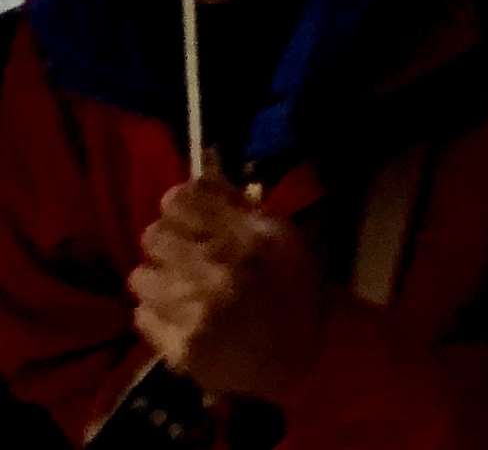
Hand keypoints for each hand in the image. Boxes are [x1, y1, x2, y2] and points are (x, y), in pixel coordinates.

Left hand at [132, 177, 322, 400]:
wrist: (299, 354)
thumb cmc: (289, 285)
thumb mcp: (276, 232)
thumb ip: (233, 205)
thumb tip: (192, 181)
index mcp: (244, 235)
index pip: (179, 199)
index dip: (179, 207)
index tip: (188, 219)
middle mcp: (217, 269)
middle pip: (152, 235)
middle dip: (166, 243)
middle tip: (181, 255)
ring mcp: (195, 312)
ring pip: (140, 276)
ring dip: (157, 279)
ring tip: (178, 288)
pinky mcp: (179, 348)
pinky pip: (141, 315)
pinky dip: (156, 314)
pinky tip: (179, 316)